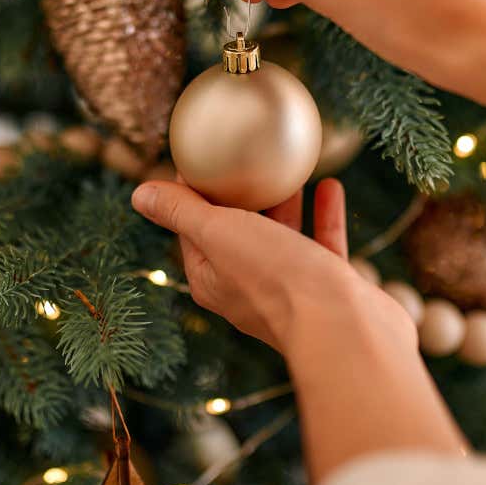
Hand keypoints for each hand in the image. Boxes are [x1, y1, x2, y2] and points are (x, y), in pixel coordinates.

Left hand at [130, 178, 414, 357]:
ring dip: (284, 204)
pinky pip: (324, 245)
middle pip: (237, 233)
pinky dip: (324, 215)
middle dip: (240, 196)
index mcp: (212, 280)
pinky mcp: (330, 290)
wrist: (346, 330)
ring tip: (287, 168)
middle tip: (245, 155)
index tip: (201, 158)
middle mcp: (249, 288)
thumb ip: (181, 212)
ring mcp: (292, 291)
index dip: (192, 193)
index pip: (192, 230)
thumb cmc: (278, 280)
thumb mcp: (219, 234)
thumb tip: (139, 193)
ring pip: (283, 239)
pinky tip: (330, 185)